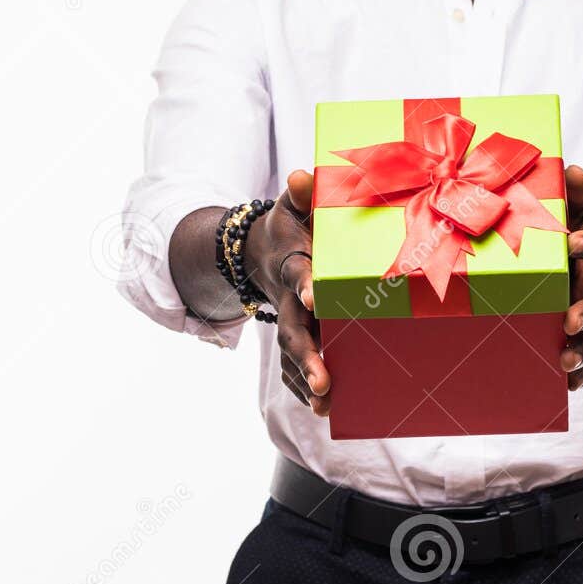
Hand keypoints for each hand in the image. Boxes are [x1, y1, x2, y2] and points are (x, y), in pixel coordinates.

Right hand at [245, 169, 329, 415]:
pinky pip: (292, 365)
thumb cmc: (288, 226)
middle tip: (324, 380)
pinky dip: (302, 386)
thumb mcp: (291, 205)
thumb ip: (300, 194)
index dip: (306, 285)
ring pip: (292, 354)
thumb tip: (303, 176)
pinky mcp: (292, 335)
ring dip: (306, 379)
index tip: (315, 297)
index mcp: (294, 263)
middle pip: (293, 329)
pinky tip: (322, 408)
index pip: (300, 274)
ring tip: (324, 404)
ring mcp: (288, 320)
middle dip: (307, 355)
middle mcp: (288, 297)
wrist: (258, 251)